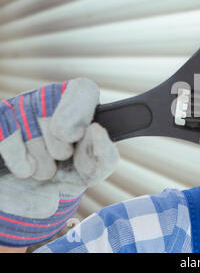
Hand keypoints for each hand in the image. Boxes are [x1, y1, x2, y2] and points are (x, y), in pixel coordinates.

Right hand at [0, 78, 118, 246]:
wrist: (34, 194)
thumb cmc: (68, 176)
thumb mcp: (94, 170)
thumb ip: (105, 155)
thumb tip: (95, 129)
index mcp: (81, 104)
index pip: (83, 90)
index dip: (78, 114)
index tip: (76, 137)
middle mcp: (50, 98)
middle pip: (58, 123)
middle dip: (60, 152)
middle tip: (61, 158)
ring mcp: (21, 107)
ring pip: (33, 134)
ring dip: (42, 163)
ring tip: (44, 165)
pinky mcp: (1, 119)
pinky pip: (9, 141)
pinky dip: (21, 163)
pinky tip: (27, 167)